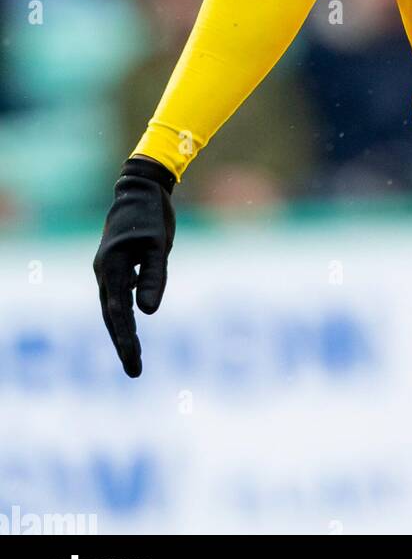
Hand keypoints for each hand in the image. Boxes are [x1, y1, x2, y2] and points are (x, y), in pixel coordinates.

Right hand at [93, 156, 175, 375]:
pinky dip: (123, 312)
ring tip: (133, 355)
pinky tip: (134, 321)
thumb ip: (154, 277)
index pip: (119, 313)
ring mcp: (108, 268)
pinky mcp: (116, 264)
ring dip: (122, 330)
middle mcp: (105, 271)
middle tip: (134, 371)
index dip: (126, 340)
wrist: (141, 188)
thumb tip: (149, 313)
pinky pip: (118, 294)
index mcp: (113, 268)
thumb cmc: (152, 215)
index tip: (134, 363)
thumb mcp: (159, 246)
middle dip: (123, 343)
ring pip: (113, 307)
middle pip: (112, 316)